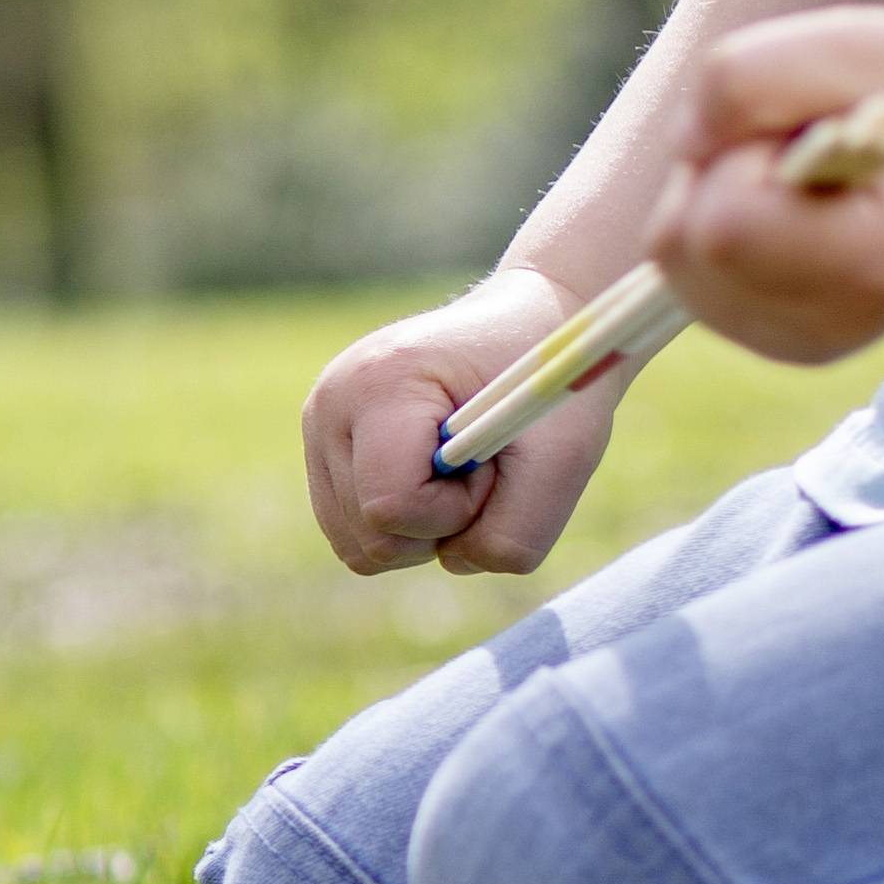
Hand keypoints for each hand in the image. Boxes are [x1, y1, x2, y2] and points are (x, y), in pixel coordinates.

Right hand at [303, 271, 625, 577]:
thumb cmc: (549, 382)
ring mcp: (318, 425)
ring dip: (422, 528)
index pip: (391, 508)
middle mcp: (329, 403)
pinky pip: (354, 532)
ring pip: (356, 545)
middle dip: (440, 523)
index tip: (490, 464)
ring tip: (460, 468)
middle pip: (368, 539)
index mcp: (379, 385)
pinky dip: (406, 523)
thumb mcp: (565, 458)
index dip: (454, 511)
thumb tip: (453, 562)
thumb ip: (516, 532)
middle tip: (481, 464)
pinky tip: (435, 473)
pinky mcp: (324, 445)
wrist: (531, 322)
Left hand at [662, 6, 883, 363]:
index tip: (804, 130)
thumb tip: (686, 144)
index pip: (724, 227)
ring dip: (711, 199)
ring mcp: (800, 342)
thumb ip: (750, 78)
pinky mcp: (775, 340)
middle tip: (793, 147)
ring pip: (675, 263)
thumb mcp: (854, 44)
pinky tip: (780, 208)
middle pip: (682, 247)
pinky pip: (690, 276)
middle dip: (715, 175)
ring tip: (790, 175)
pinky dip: (715, 227)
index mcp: (876, 262)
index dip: (736, 157)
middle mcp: (834, 325)